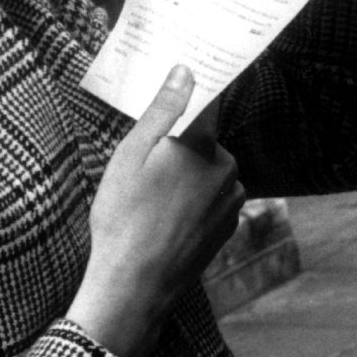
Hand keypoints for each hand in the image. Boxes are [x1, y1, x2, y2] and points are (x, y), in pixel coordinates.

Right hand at [69, 68, 245, 356]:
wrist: (135, 285)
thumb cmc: (125, 217)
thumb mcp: (132, 155)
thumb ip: (164, 109)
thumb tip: (186, 70)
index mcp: (204, 144)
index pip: (208, 102)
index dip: (193, 93)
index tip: (179, 88)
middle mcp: (227, 169)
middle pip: (205, 140)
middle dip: (180, 146)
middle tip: (144, 167)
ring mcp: (231, 201)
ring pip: (208, 171)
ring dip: (186, 176)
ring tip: (150, 199)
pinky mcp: (228, 227)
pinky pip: (211, 199)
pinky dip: (192, 202)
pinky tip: (164, 219)